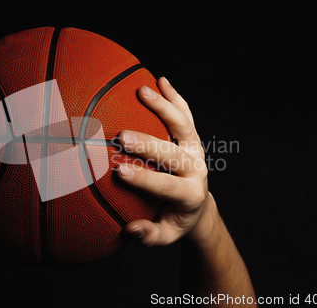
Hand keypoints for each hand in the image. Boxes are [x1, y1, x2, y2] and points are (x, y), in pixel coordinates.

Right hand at [118, 77, 214, 246]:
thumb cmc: (176, 220)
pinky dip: (175, 97)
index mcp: (190, 195)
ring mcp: (196, 150)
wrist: (198, 205)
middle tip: (122, 136)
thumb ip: (150, 236)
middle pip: (174, 153)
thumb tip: (130, 230)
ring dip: (163, 107)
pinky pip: (185, 114)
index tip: (118, 172)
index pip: (167, 186)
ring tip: (142, 91)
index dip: (144, 179)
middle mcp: (196, 169)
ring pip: (183, 125)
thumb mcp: (166, 235)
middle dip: (148, 143)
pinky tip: (161, 80)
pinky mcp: (193, 138)